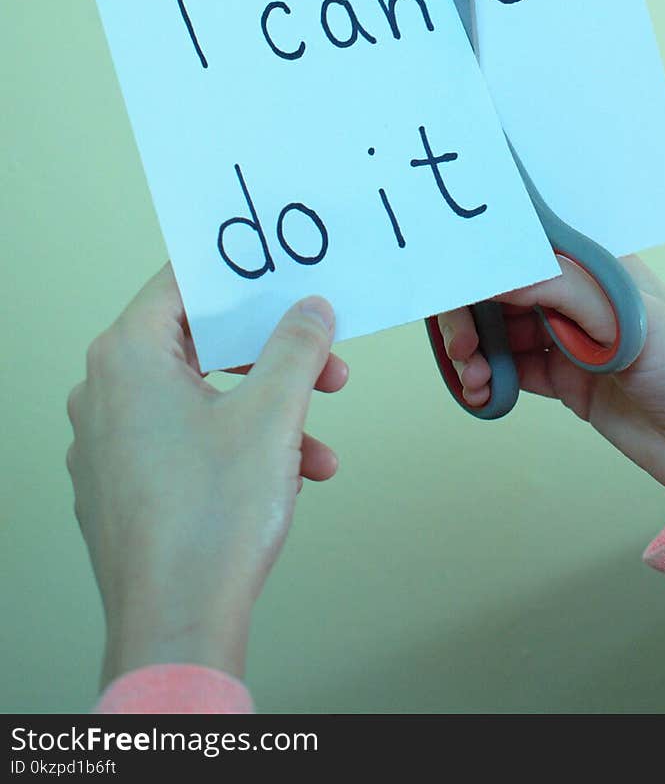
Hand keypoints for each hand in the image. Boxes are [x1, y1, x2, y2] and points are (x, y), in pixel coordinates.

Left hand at [66, 263, 347, 687]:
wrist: (177, 623)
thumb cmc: (210, 519)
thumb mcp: (273, 414)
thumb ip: (297, 346)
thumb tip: (310, 309)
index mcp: (127, 356)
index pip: (182, 282)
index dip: (241, 277)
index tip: (284, 277)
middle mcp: (104, 392)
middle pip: (199, 344)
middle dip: (273, 357)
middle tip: (325, 363)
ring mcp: (108, 443)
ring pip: (200, 400)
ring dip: (268, 413)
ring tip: (319, 446)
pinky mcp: (121, 486)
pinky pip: (185, 443)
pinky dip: (238, 448)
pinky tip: (290, 479)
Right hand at [439, 255, 664, 506]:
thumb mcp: (626, 317)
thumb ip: (558, 288)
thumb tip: (493, 272)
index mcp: (593, 263)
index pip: (521, 246)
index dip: (480, 260)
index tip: (448, 282)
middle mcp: (574, 294)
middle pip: (498, 289)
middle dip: (468, 313)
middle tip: (461, 347)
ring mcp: (567, 336)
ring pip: (497, 331)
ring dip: (472, 350)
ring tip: (473, 378)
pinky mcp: (563, 379)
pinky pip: (509, 370)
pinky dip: (485, 379)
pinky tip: (481, 393)